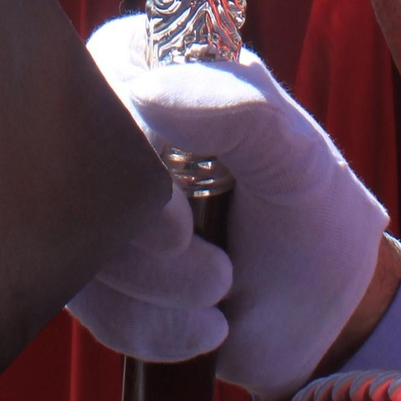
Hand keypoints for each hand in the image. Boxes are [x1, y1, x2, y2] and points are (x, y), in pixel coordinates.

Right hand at [73, 17, 387, 400]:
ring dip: (158, 287)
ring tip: (223, 288)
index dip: (129, 150)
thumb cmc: (315, 213)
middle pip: (79, 168)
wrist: (322, 317)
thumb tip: (144, 91)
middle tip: (219, 267)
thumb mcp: (297, 157)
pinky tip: (205, 328)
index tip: (180, 213)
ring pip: (78, 242)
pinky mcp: (96, 268)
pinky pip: (89, 303)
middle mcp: (121, 129)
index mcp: (167, 73)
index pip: (103, 78)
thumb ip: (240, 109)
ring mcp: (100, 201)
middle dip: (149, 239)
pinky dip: (149, 326)